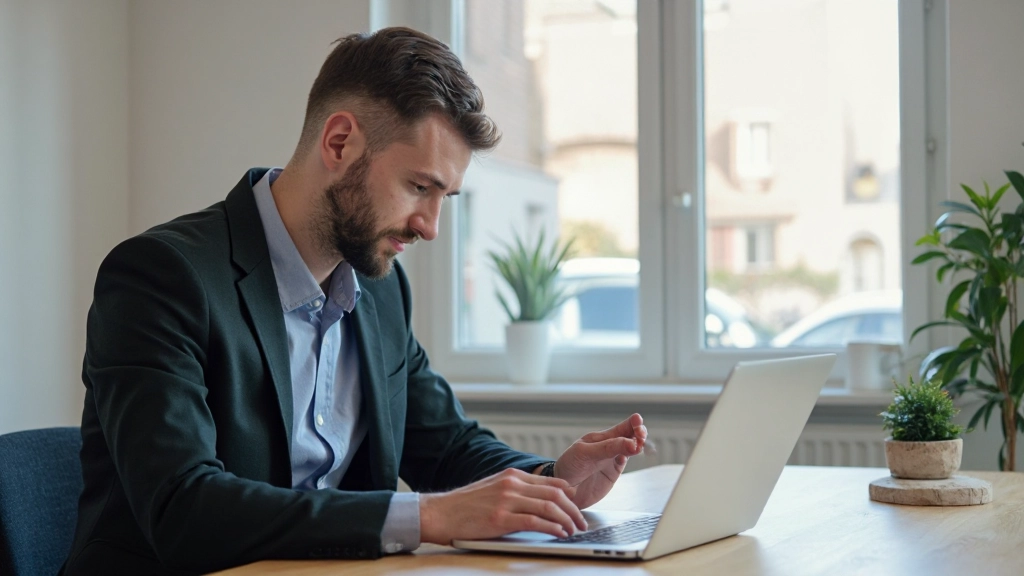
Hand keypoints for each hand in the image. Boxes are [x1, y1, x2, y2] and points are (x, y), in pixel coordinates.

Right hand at [419, 468, 587, 543]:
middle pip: (555, 495)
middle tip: (581, 523)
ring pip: (549, 507)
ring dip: (567, 521)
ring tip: (574, 531)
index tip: (578, 507)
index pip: (552, 482)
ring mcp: (506, 501)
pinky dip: (552, 528)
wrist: (439, 512)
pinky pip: (534, 522)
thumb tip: (540, 501)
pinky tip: (559, 534)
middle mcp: (512, 485)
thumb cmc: (465, 505)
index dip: (570, 496)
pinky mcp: (500, 519)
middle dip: (574, 510)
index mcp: (512, 476)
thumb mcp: (494, 488)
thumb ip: (516, 491)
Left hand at [552, 413, 646, 509]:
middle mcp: (608, 446)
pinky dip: (634, 455)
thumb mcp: (585, 453)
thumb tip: (631, 443)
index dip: (631, 422)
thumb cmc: (569, 467)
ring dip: (638, 443)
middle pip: (629, 435)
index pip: (619, 427)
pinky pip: (627, 460)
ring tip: (639, 445)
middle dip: (638, 432)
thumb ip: (608, 448)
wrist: (563, 490)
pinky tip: (636, 452)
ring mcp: (612, 459)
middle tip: (640, 436)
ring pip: (631, 447)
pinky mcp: (614, 472)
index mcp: (599, 438)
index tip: (638, 420)